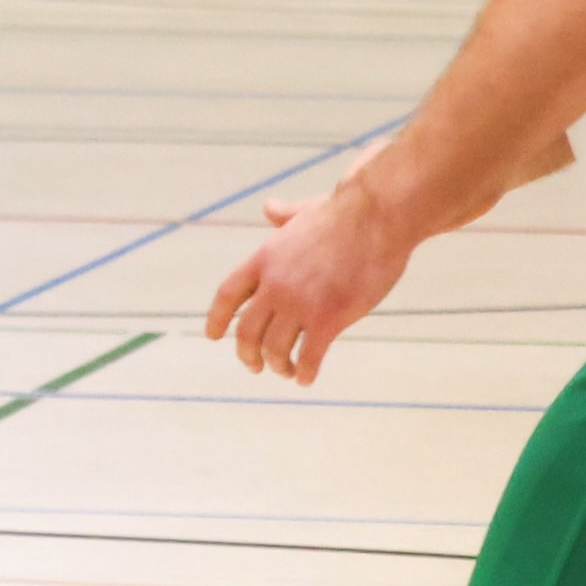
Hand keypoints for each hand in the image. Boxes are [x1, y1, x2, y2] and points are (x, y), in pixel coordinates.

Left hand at [202, 185, 409, 384]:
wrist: (374, 217)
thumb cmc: (344, 213)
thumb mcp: (302, 213)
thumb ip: (284, 216)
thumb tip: (270, 207)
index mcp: (262, 260)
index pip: (226, 296)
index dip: (216, 319)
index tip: (211, 336)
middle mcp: (274, 285)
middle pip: (246, 331)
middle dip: (247, 354)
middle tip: (255, 367)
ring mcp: (300, 303)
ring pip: (274, 349)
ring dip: (278, 365)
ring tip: (286, 371)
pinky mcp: (329, 318)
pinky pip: (309, 357)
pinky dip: (304, 372)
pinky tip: (306, 378)